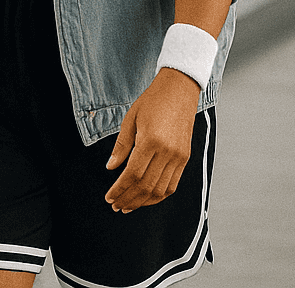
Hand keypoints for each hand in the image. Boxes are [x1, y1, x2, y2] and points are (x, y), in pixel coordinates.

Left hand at [104, 67, 199, 212]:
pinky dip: (159, 195)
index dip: (119, 189)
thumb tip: (111, 167)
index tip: (110, 196)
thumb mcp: (131, 118)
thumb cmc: (153, 100)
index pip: (132, 174)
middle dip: (129, 198)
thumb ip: (121, 145)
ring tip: (129, 205)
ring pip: (160, 189)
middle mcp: (167, 151)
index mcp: (151, 140)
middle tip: (116, 205)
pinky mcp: (185, 157)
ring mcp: (178, 156)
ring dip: (143, 201)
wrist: (179, 89)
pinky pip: (173, 184)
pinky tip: (147, 198)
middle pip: (145, 185)